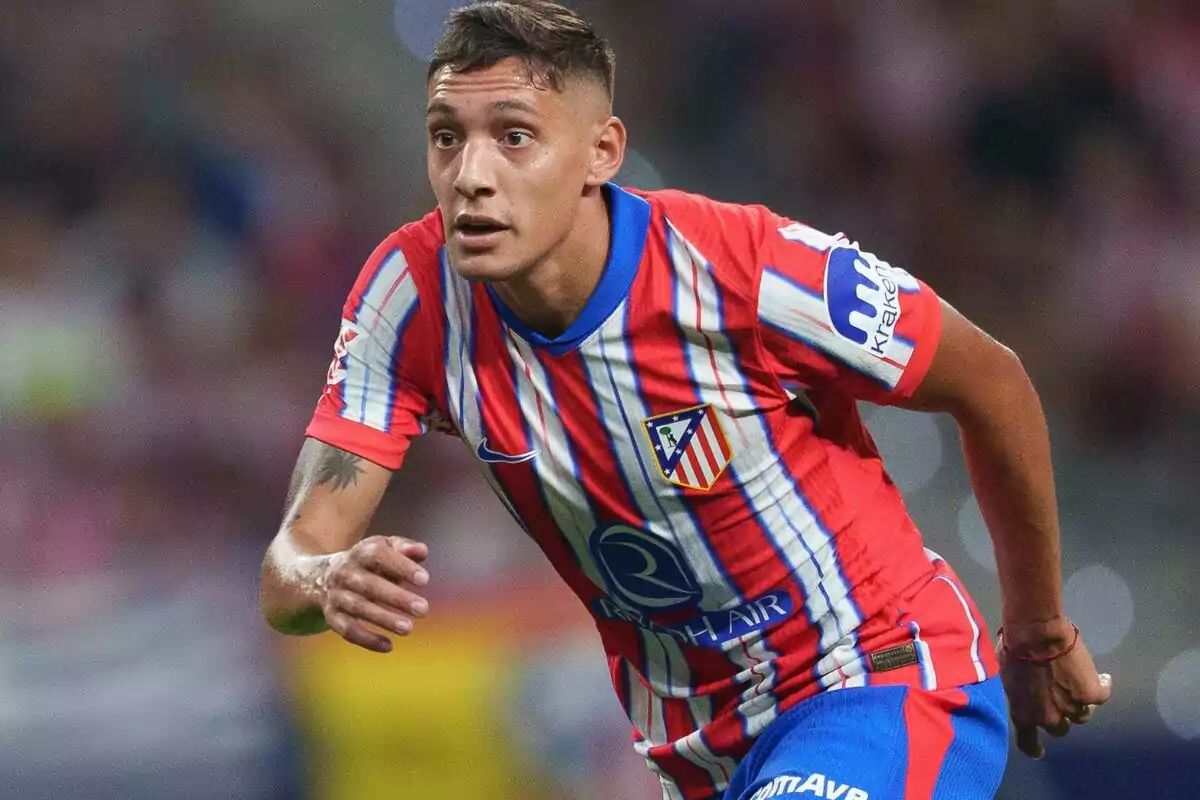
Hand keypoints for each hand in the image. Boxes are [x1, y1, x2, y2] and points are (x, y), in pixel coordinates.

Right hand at [318, 535, 429, 652]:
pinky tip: (388, 645)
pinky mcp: (332, 616)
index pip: (378, 555)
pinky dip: (367, 639)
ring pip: (359, 608)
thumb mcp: (384, 548)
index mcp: (361, 552)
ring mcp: (337, 595)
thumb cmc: (368, 562)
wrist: (322, 576)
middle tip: (423, 609)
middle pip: (370, 584)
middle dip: (397, 598)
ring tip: (408, 628)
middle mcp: (345, 573)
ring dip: (384, 619)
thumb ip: (404, 548)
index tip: (424, 580)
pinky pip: (347, 630)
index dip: (401, 567)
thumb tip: (421, 551)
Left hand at [998, 621, 1112, 758]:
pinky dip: (1102, 686)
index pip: (1028, 743)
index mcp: (1023, 715)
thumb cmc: (1012, 650)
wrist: (1035, 635)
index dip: (1035, 749)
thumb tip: (1019, 691)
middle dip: (1059, 716)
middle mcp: (1049, 718)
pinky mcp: (1091, 694)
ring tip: (1079, 686)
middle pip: (1059, 729)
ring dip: (1080, 704)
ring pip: (1082, 716)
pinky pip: (1102, 696)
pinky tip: (1103, 678)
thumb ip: (1015, 691)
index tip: (1039, 751)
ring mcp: (1072, 708)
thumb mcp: (1003, 676)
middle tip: (1058, 699)